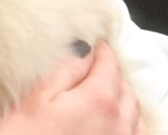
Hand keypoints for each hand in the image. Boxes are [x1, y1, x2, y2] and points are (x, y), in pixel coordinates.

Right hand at [0, 42, 145, 134]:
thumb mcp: (35, 98)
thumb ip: (63, 68)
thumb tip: (82, 46)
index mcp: (100, 98)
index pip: (107, 60)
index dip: (95, 47)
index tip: (85, 41)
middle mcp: (120, 120)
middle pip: (123, 84)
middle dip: (107, 71)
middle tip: (85, 65)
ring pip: (132, 109)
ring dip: (117, 95)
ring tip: (94, 91)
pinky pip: (132, 132)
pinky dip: (122, 119)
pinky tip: (103, 121)